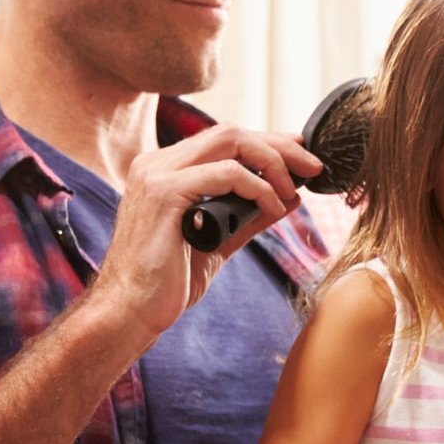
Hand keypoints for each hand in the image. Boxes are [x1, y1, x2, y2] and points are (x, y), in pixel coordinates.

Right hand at [90, 124, 322, 341]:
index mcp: (165, 170)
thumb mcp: (218, 241)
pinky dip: (258, 188)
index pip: (223, 140)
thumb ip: (247, 216)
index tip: (302, 156)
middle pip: (230, 132)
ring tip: (294, 189)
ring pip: (229, 141)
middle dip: (279, 145)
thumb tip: (287, 198)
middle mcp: (157, 163)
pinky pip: (225, 173)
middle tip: (313, 167)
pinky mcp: (163, 193)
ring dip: (273, 161)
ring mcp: (157, 173)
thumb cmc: (167, 282)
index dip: (267, 143)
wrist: (130, 311)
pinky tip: (274, 208)